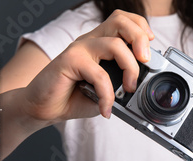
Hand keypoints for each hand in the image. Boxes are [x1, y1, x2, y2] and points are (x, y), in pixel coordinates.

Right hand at [20, 9, 153, 123]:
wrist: (44, 108)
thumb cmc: (74, 97)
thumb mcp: (107, 88)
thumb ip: (123, 82)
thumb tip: (143, 85)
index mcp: (100, 41)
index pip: (123, 19)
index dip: (141, 28)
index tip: (148, 51)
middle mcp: (90, 40)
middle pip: (121, 21)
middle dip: (140, 39)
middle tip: (146, 62)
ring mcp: (80, 48)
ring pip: (115, 45)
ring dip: (130, 68)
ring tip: (129, 89)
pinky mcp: (69, 60)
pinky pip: (99, 74)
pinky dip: (108, 95)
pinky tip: (105, 108)